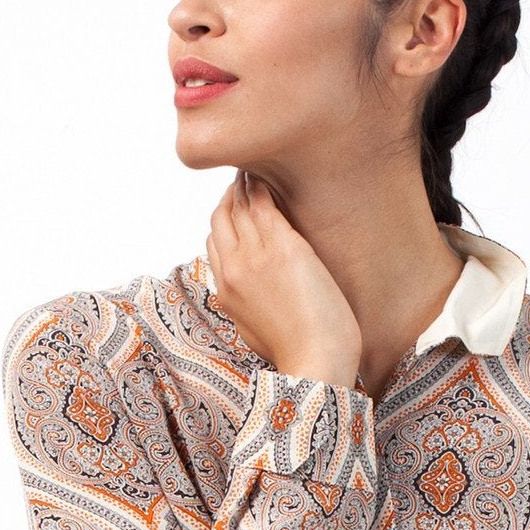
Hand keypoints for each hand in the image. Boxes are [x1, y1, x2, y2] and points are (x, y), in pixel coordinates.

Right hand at [206, 168, 362, 389]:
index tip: (239, 204)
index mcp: (226, 292)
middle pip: (220, 217)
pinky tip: (270, 173)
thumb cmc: (299, 354)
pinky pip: (262, 203)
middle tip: (247, 176)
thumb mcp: (258, 331)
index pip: (214, 242)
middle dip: (230, 194)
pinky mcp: (281, 248)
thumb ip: (248, 306)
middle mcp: (233, 270)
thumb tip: (252, 297)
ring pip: (237, 205)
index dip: (225, 219)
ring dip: (245, 182)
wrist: (315, 363)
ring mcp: (254, 257)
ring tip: (258, 165)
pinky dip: (262, 185)